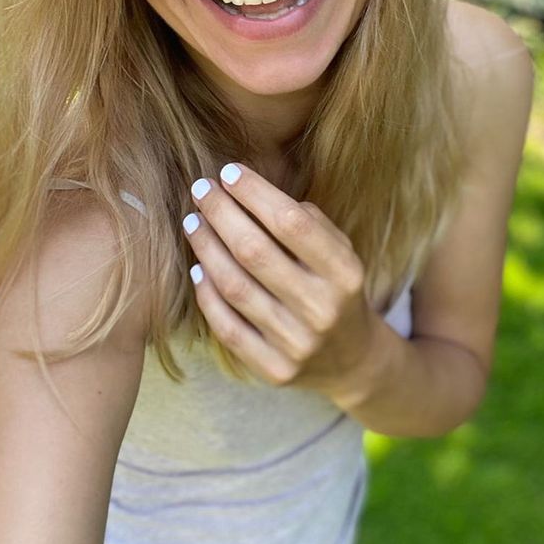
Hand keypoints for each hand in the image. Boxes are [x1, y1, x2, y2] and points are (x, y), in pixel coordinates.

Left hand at [183, 163, 377, 399]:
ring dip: (206, 247)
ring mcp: (296, 344)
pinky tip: (197, 267)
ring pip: (235, 287)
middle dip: (221, 213)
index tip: (229, 173)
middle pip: (255, 252)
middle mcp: (322, 309)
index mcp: (345, 274)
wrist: (351, 361)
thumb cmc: (336, 289)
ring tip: (193, 221)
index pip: (292, 223)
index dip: (256, 194)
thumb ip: (308, 222)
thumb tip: (252, 190)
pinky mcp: (273, 370)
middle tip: (200, 189)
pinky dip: (207, 294)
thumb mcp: (341, 252)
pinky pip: (227, 327)